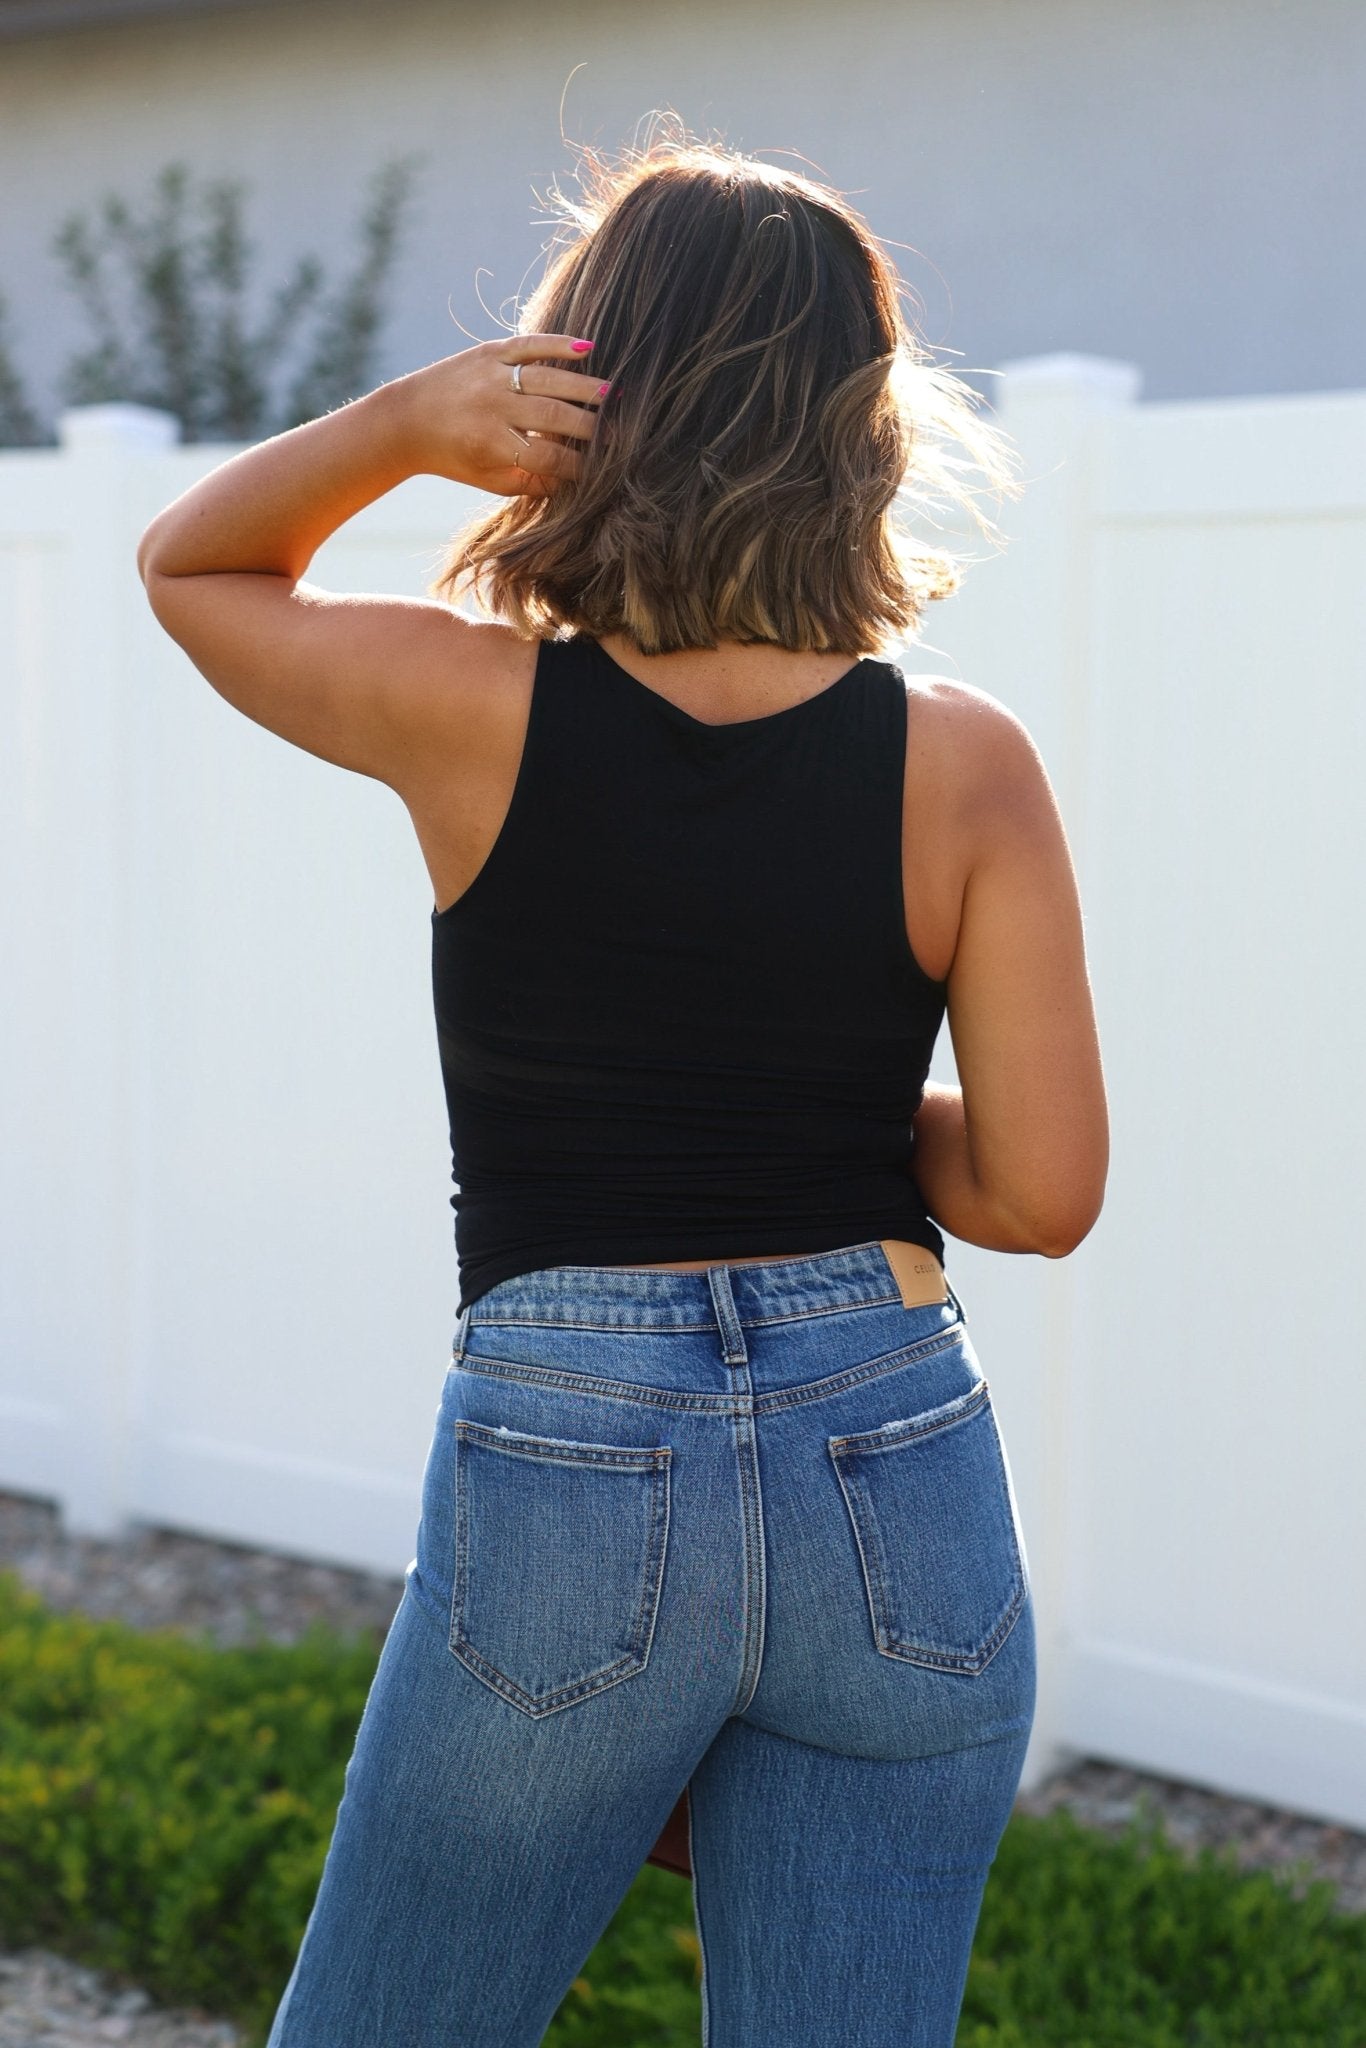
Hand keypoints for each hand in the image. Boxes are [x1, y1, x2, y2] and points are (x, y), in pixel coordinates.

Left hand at [389, 332, 606, 497]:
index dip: (580, 465)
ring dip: (585, 386)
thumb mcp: (489, 480)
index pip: (549, 456)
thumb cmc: (455, 457)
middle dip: (591, 427)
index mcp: (491, 445)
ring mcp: (491, 376)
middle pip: (554, 416)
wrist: (408, 419)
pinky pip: (529, 345)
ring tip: (613, 395)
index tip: (603, 470)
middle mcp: (491, 407)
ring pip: (548, 378)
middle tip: (620, 433)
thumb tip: (575, 482)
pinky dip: (558, 344)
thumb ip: (531, 483)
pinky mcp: (489, 351)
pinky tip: (587, 349)